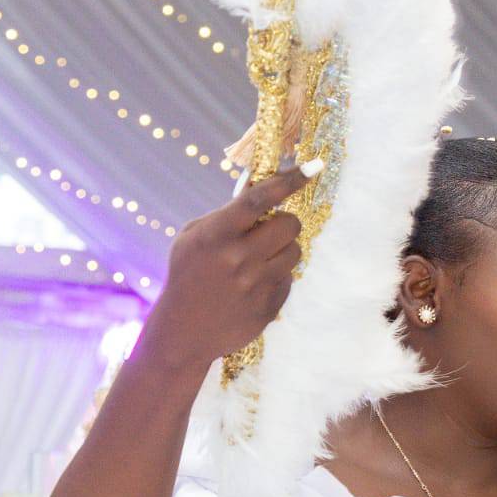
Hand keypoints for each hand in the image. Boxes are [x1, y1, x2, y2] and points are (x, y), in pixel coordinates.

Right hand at [138, 165, 315, 370]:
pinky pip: (288, 279)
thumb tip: (263, 191)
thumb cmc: (188, 274)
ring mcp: (257, 284)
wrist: (184, 329)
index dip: (288, 180)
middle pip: (290, 225)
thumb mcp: (194, 237)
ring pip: (295, 252)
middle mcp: (239, 257)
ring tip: (259, 260)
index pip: (259, 199)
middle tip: (271, 230)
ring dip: (283, 250)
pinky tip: (253, 286)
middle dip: (285, 223)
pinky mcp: (270, 305)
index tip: (312, 167)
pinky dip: (276, 277)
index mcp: (216, 234)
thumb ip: (227, 216)